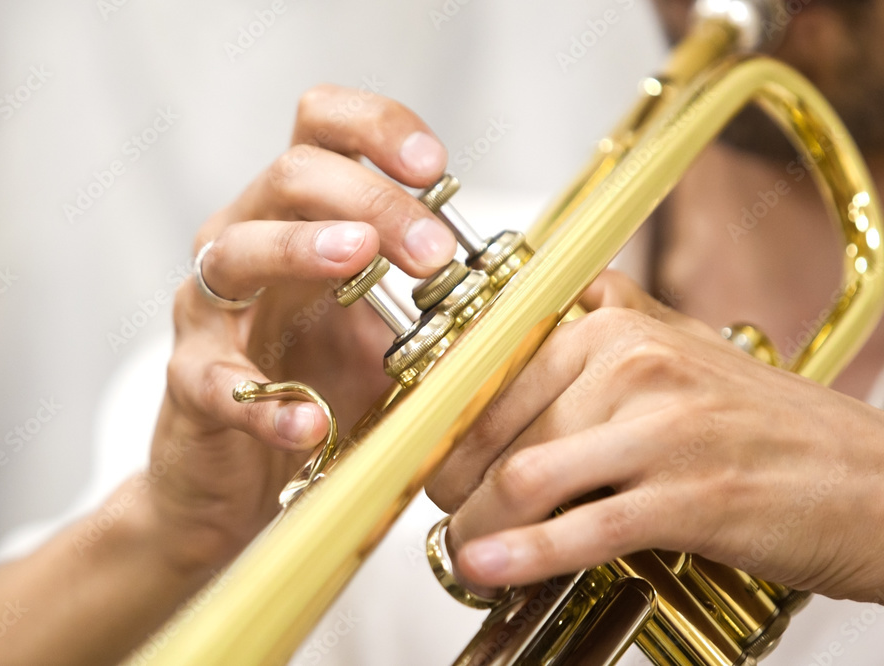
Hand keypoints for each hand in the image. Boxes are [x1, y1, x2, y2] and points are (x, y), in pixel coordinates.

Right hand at [147, 85, 457, 574]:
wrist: (244, 476)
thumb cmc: (317, 386)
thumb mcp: (384, 332)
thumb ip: (429, 301)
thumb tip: (515, 289)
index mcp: (297, 218)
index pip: (321, 128)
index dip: (376, 129)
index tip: (434, 166)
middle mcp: (245, 243)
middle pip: (291, 174)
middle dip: (372, 199)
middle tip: (434, 250)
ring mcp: (210, 311)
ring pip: (236, 250)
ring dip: (303, 247)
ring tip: (362, 260)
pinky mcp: (189, 380)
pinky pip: (215, 379)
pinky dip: (266, 401)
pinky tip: (311, 421)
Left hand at [427, 270, 883, 602]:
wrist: (877, 481)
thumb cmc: (772, 426)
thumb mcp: (685, 350)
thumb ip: (610, 323)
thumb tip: (543, 315)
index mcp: (619, 328)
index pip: (494, 374)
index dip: (446, 423)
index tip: (429, 453)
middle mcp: (636, 366)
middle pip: (500, 428)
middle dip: (454, 480)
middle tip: (446, 509)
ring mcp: (665, 431)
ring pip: (528, 477)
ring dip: (478, 522)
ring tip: (464, 546)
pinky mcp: (693, 498)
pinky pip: (583, 528)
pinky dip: (523, 554)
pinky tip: (489, 566)